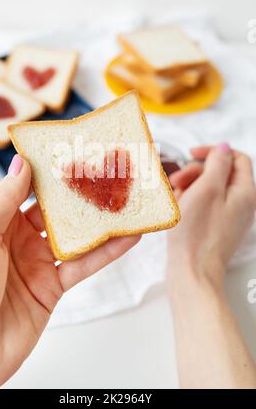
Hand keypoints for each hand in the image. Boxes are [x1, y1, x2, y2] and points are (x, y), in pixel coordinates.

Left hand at [0, 155, 139, 387]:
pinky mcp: (54, 287)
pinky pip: (85, 265)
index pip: (28, 188)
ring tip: (128, 201)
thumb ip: (2, 199)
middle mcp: (19, 238)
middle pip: (58, 210)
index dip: (51, 171)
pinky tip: (129, 237)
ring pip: (77, 235)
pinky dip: (109, 251)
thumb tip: (22, 163)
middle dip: (83, 193)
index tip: (75, 152)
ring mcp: (38, 262)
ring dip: (103, 221)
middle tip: (110, 172)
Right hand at [167, 144, 255, 293]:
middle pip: (220, 173)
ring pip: (209, 189)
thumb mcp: (206, 189)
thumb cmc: (197, 234)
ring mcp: (228, 216)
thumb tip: (224, 148)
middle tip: (177, 181)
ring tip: (175, 199)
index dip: (214, 152)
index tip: (192, 154)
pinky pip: (203, 205)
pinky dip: (189, 202)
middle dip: (196, 172)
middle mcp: (241, 204)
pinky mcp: (215, 227)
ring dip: (190, 187)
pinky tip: (177, 209)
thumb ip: (217, 163)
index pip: (236, 158)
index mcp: (245, 192)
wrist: (192, 271)